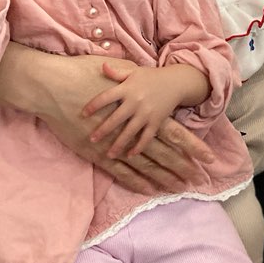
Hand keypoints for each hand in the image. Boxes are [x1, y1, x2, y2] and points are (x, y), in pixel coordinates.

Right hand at [30, 54, 213, 191]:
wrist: (54, 86)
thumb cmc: (85, 74)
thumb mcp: (120, 73)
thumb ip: (137, 82)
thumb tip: (147, 80)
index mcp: (142, 110)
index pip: (175, 133)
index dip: (193, 147)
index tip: (208, 158)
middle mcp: (133, 128)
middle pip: (164, 153)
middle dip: (183, 167)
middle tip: (199, 180)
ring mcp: (115, 143)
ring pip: (145, 165)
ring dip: (163, 177)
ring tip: (178, 188)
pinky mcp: (98, 153)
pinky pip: (122, 171)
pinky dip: (136, 180)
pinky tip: (148, 189)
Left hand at [83, 63, 194, 157]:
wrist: (176, 82)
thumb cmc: (151, 77)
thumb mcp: (134, 71)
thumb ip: (117, 72)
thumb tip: (102, 67)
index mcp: (127, 88)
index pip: (106, 97)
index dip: (93, 106)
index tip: (82, 114)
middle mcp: (136, 101)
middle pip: (116, 118)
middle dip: (103, 130)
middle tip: (92, 140)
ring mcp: (146, 113)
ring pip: (130, 131)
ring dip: (119, 144)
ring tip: (109, 155)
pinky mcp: (156, 121)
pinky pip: (146, 137)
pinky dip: (139, 147)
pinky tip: (130, 155)